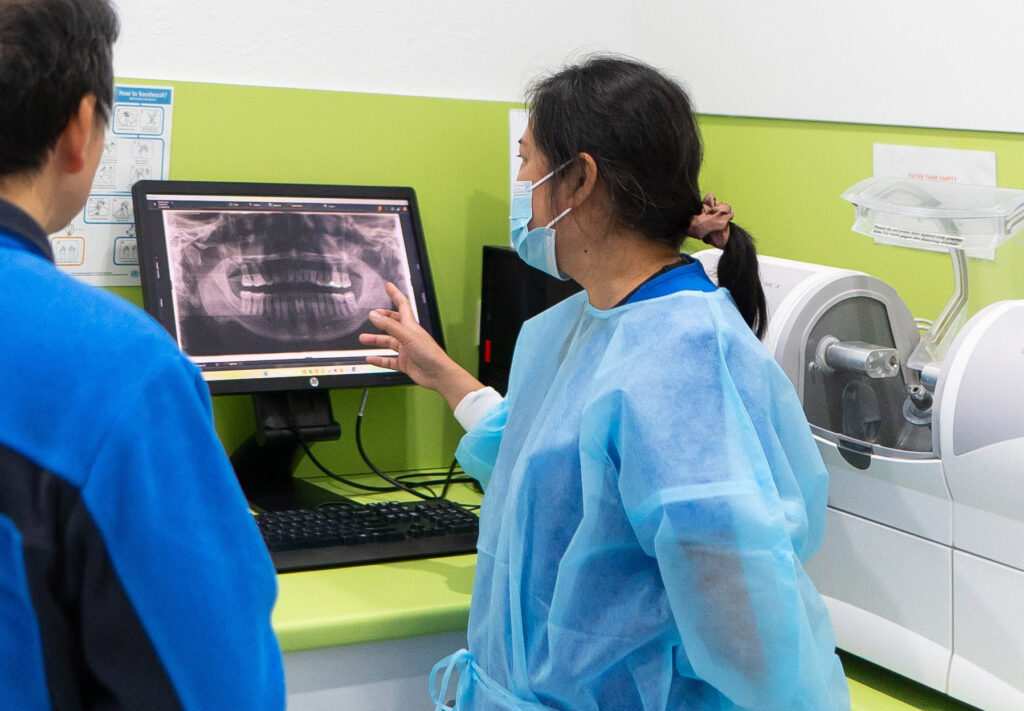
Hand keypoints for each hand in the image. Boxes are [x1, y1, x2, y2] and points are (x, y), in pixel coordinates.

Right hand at [359, 282, 482, 409]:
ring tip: (363, 338)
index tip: (389, 286)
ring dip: (376, 340)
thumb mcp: (407, 336)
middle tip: (372, 315)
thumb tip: (374, 315)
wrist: (438, 374)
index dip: (395, 295)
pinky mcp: (405, 363)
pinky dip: (379, 360)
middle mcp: (408, 336)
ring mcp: (406, 350)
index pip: (402, 306)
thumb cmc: (430, 354)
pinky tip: (370, 359)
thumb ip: (390, 326)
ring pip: (388, 342)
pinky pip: (388, 360)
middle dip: (382, 319)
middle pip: (393, 324)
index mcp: (411, 326)